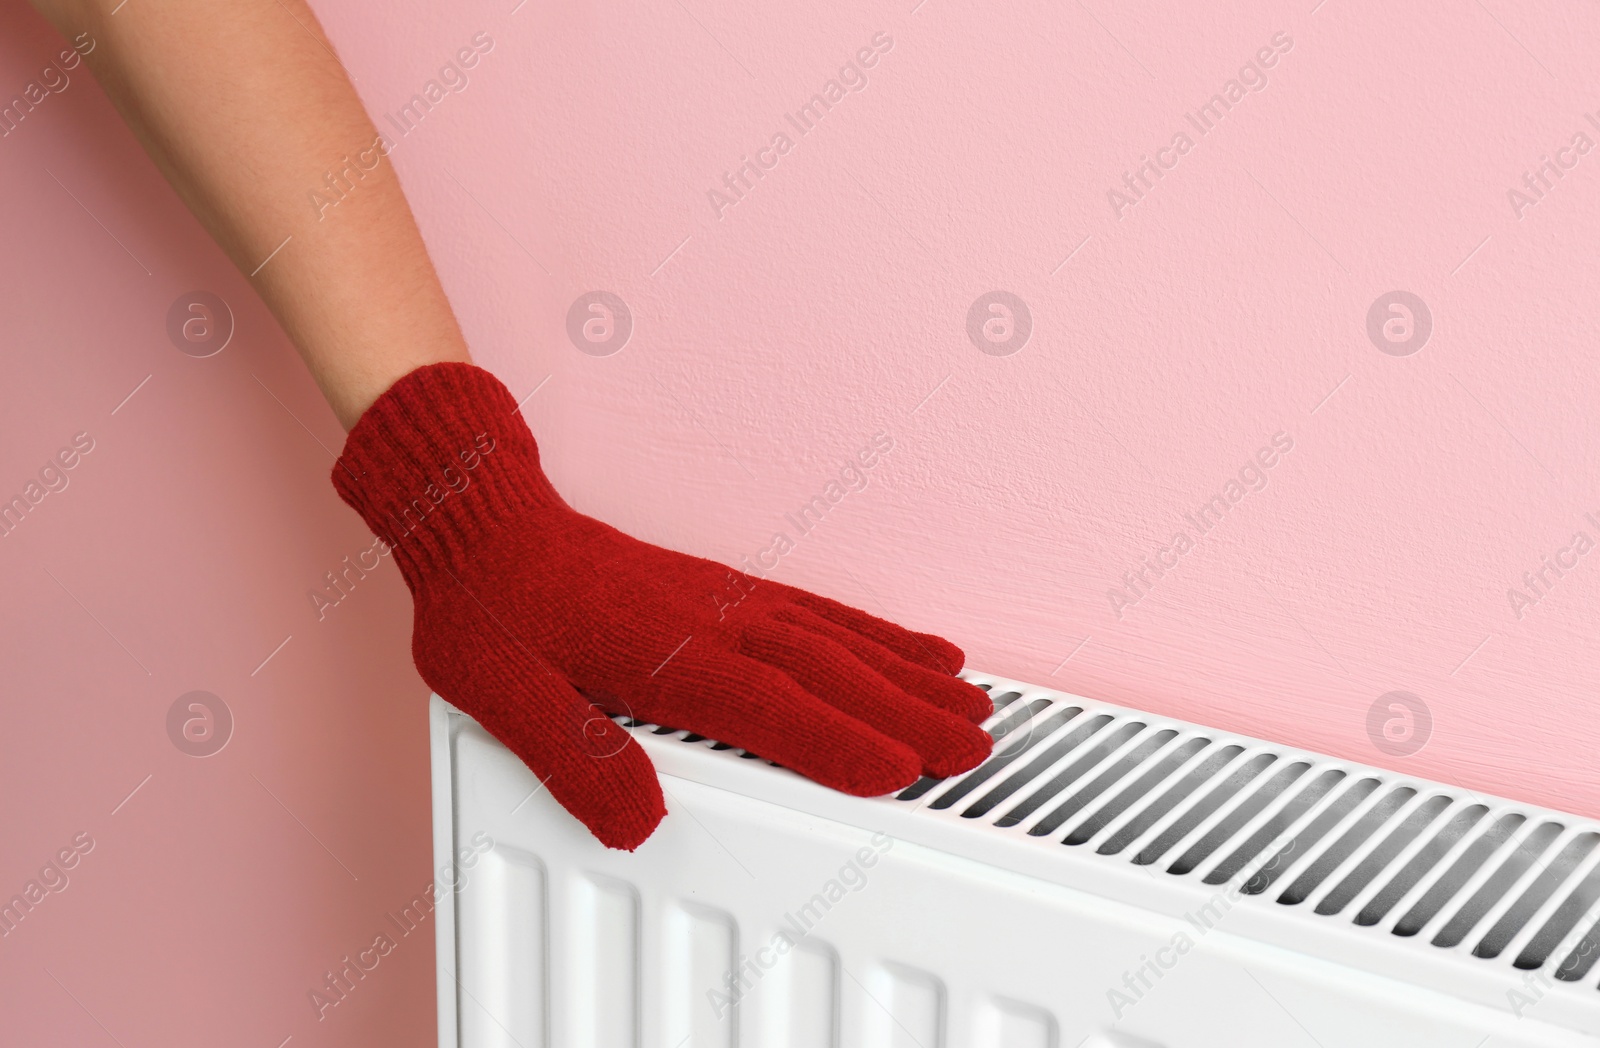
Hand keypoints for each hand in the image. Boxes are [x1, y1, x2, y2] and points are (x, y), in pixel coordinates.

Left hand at [333, 363, 994, 848]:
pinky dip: (877, 633)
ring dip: (908, 673)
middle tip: (973, 747)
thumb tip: (636, 820)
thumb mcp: (503, 693)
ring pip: (838, 638)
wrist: (486, 519)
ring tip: (970, 703)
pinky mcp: (729, 591)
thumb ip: (573, 756)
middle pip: (828, 671)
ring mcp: (727, 600)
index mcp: (663, 652)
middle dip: (907, 712)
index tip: (903, 771)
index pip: (769, 705)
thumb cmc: (492, 606)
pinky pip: (820, 611)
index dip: (838, 742)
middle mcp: (712, 620)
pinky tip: (914, 649)